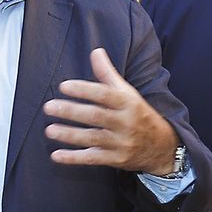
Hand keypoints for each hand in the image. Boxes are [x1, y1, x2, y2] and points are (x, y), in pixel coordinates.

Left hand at [44, 49, 178, 173]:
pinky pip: (93, 159)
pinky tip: (56, 155)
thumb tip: (96, 51)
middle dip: (71, 111)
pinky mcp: (116, 160)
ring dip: (69, 135)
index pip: (105, 95)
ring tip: (49, 130)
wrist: (162, 147)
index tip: (64, 86)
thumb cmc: (139, 114)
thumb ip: (108, 73)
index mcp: (128, 103)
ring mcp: (121, 143)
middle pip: (96, 116)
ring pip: (92, 138)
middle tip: (49, 107)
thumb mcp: (128, 93)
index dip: (84, 89)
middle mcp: (125, 123)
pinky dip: (74, 158)